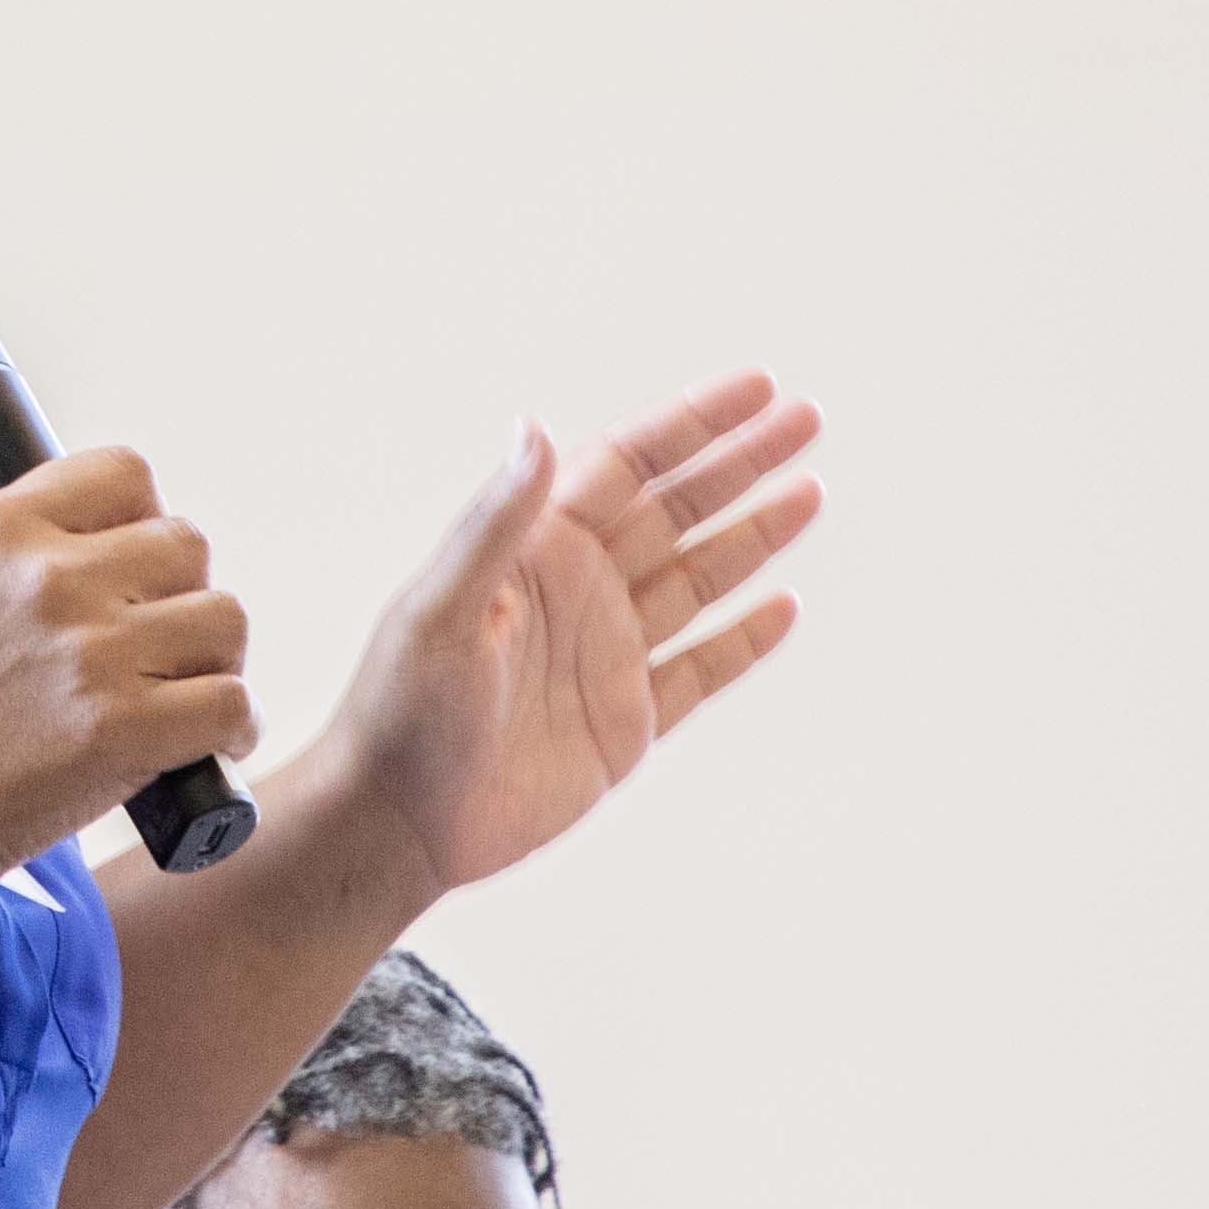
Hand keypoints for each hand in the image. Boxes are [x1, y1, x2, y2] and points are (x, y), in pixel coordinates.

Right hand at [0, 445, 253, 899]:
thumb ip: (21, 564)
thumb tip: (115, 563)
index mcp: (0, 527)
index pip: (127, 474)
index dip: (144, 523)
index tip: (134, 573)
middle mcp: (49, 576)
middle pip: (187, 546)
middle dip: (182, 598)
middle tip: (158, 651)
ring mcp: (89, 652)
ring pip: (223, 620)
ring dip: (213, 663)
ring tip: (182, 700)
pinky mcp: (118, 732)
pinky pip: (231, 704)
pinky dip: (233, 730)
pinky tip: (207, 748)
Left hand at [291, 381, 821, 915]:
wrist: (398, 821)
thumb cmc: (400, 708)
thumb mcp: (443, 607)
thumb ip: (495, 521)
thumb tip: (533, 426)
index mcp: (536, 549)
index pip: (629, 465)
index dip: (693, 424)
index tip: (758, 387)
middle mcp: (578, 590)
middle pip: (677, 509)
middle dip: (741, 463)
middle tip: (807, 419)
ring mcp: (606, 653)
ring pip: (698, 578)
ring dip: (753, 535)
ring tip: (810, 492)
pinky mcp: (625, 720)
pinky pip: (700, 668)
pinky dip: (743, 639)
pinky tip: (783, 605)